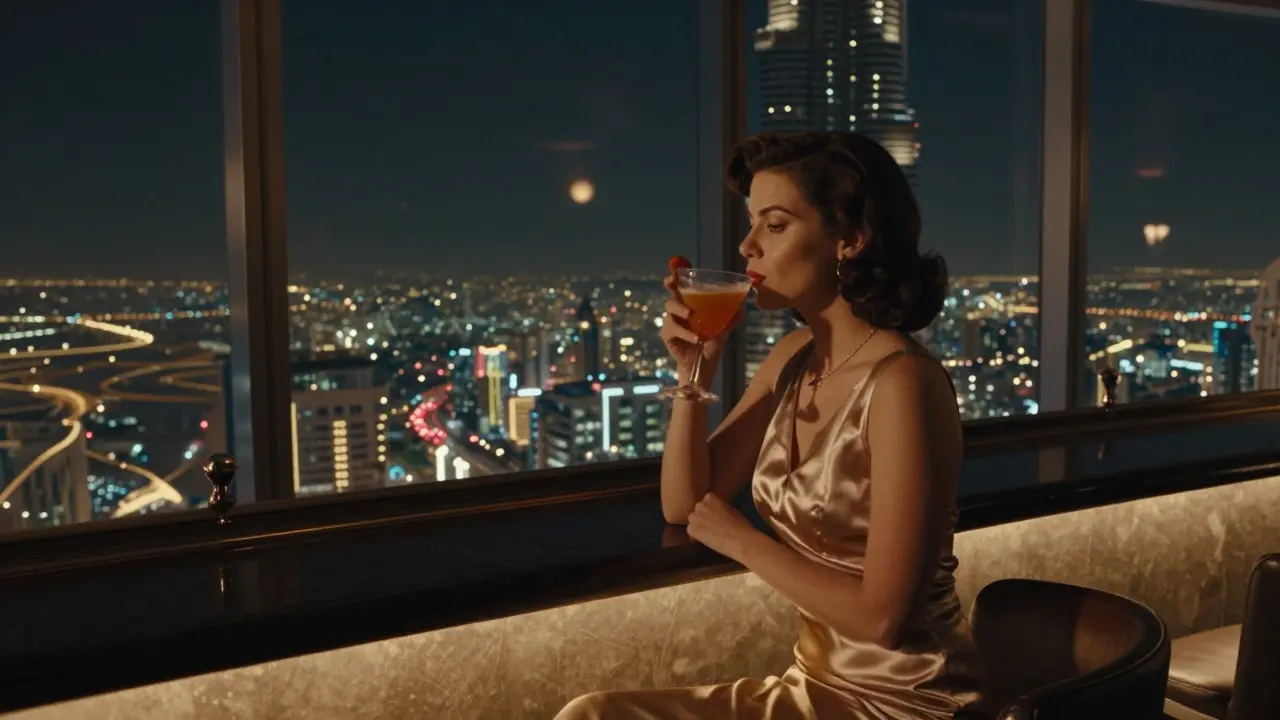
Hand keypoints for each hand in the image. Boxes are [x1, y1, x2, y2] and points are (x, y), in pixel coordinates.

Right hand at [660, 267, 744, 386]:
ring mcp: (672, 323)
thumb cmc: (711, 344)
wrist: (704, 365)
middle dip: (669, 284)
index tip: (676, 271)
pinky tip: (696, 338)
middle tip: (673, 282)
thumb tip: (742, 306)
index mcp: (690, 305)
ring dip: (680, 309)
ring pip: (670, 309)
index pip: (681, 287)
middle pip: (670, 293)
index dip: (676, 277)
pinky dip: (685, 333)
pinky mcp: (668, 336)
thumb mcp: (724, 328)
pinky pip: (672, 329)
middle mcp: (678, 311)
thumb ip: (731, 317)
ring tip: (690, 314)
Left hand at [686, 493, 759, 561]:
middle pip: (697, 510)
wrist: (740, 540)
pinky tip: (704, 539)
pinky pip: (690, 531)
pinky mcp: (692, 530)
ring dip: (698, 525)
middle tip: (711, 525)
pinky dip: (695, 535)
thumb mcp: (731, 509)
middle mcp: (700, 505)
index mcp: (711, 497)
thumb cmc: (741, 525)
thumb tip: (717, 511)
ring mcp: (695, 517)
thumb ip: (720, 507)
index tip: (715, 516)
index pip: (706, 501)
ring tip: (707, 533)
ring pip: (692, 520)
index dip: (710, 510)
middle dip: (702, 516)